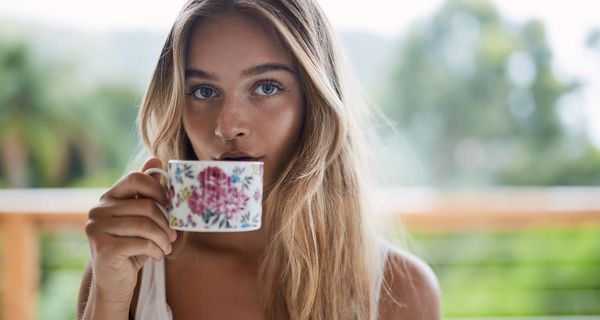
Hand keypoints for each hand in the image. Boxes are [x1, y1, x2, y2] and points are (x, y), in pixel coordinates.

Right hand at [84, 157, 176, 304]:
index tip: (169, 206)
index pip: (134, 178)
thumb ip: (148, 192)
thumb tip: (155, 159)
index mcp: (108, 198)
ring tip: (167, 247)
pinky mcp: (102, 247)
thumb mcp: (143, 219)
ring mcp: (96, 228)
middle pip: (144, 204)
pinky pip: (141, 242)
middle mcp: (98, 210)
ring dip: (163, 238)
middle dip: (165, 221)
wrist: (115, 282)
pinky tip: (158, 255)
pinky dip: (156, 249)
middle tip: (173, 235)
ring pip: (144, 224)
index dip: (158, 190)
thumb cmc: (132, 247)